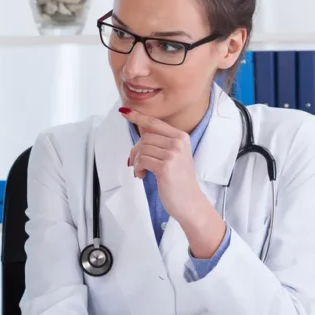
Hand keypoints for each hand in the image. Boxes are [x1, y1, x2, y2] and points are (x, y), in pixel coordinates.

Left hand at [120, 108, 203, 223]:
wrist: (189, 202)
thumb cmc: (178, 180)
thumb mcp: (173, 156)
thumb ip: (159, 142)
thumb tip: (140, 127)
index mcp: (181, 137)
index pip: (155, 122)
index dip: (138, 117)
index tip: (125, 112)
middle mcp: (179, 143)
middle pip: (145, 136)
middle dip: (136, 150)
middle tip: (136, 163)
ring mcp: (173, 154)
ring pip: (142, 148)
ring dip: (136, 161)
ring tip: (141, 171)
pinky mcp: (165, 167)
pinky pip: (141, 160)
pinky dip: (137, 168)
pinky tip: (142, 176)